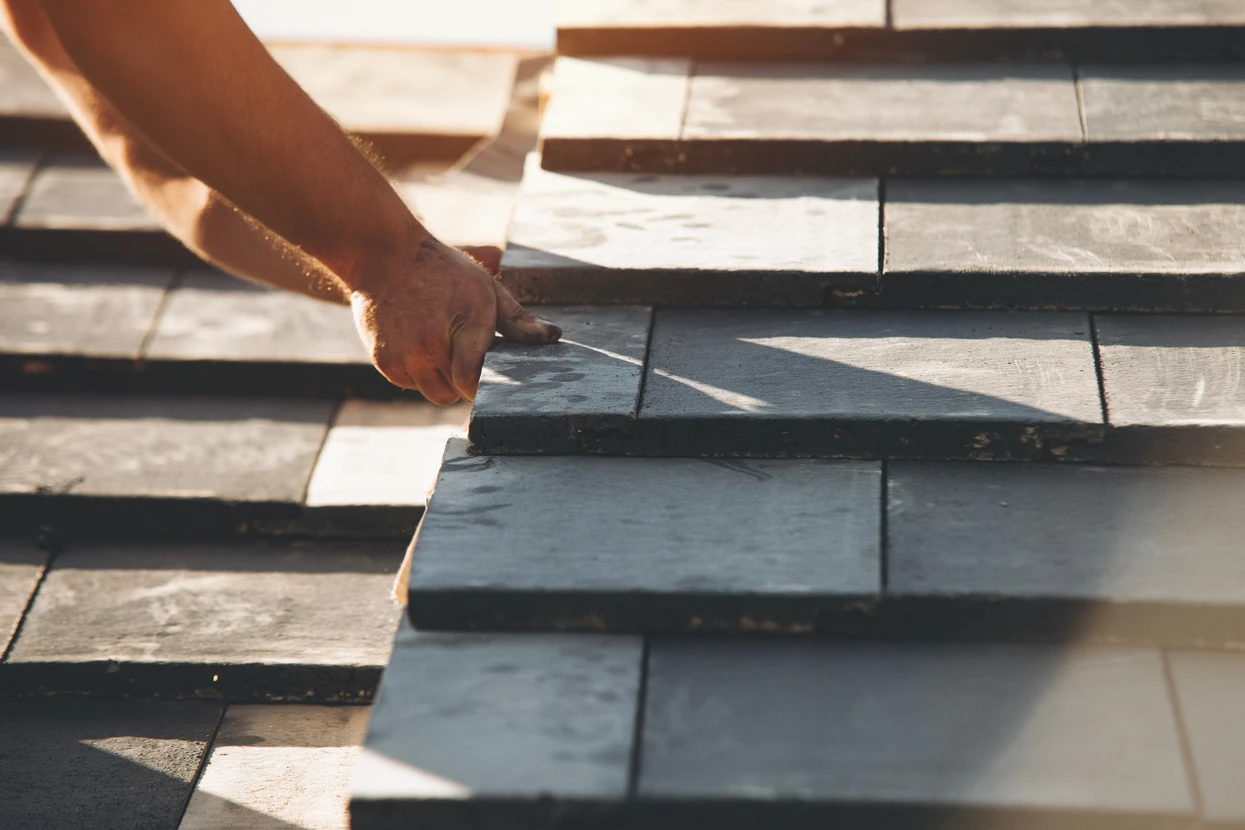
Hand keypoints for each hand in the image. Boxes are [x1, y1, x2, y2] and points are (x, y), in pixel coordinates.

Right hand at [348, 235, 560, 403]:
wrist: (383, 255)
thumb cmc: (443, 271)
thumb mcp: (485, 288)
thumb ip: (518, 320)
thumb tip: (554, 336)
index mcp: (465, 327)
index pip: (473, 383)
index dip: (483, 385)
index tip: (489, 376)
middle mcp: (431, 346)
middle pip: (456, 392)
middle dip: (464, 378)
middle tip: (463, 350)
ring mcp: (404, 356)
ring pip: (434, 392)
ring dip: (441, 379)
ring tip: (442, 346)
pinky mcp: (383, 361)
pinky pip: (410, 384)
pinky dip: (418, 373)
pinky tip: (418, 343)